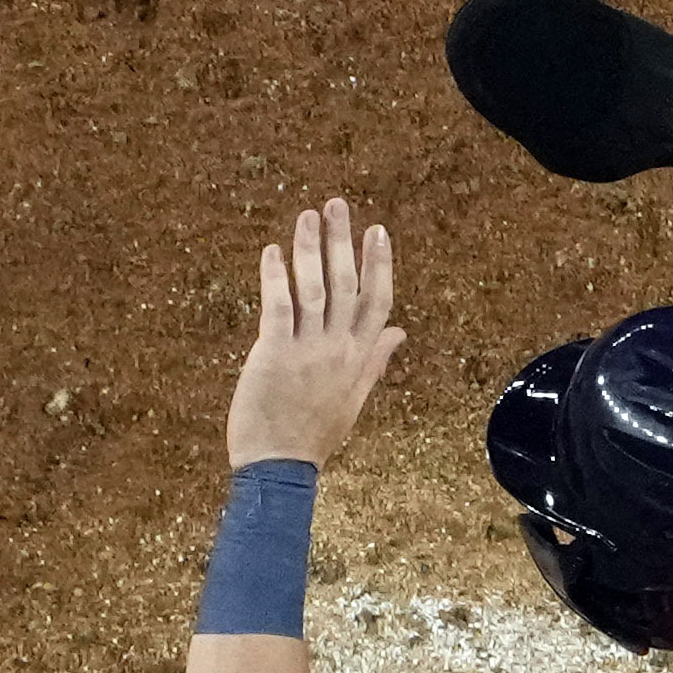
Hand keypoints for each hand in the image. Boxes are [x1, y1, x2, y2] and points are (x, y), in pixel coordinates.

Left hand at [222, 197, 404, 468]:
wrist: (279, 468)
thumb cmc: (312, 435)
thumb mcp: (354, 398)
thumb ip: (376, 360)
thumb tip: (400, 332)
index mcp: (359, 358)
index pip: (378, 301)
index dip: (379, 263)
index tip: (377, 230)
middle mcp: (338, 350)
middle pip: (347, 285)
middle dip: (343, 241)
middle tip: (337, 204)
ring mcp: (308, 351)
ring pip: (315, 289)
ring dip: (311, 249)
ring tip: (307, 215)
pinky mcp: (275, 355)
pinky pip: (278, 307)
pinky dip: (276, 277)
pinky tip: (273, 251)